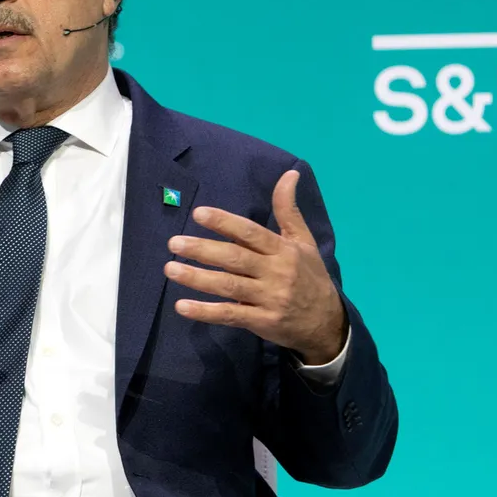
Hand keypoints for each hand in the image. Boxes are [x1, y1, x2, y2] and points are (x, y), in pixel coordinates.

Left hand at [164, 170, 345, 364]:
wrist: (327, 323)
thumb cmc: (309, 276)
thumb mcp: (304, 241)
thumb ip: (288, 209)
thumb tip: (290, 173)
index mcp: (283, 250)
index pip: (251, 233)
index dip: (225, 222)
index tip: (199, 213)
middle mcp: (275, 273)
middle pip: (235, 259)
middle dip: (203, 249)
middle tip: (174, 242)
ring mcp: (268, 299)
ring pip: (228, 286)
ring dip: (197, 278)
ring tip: (170, 268)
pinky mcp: (261, 322)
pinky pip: (230, 315)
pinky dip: (205, 312)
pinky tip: (182, 306)